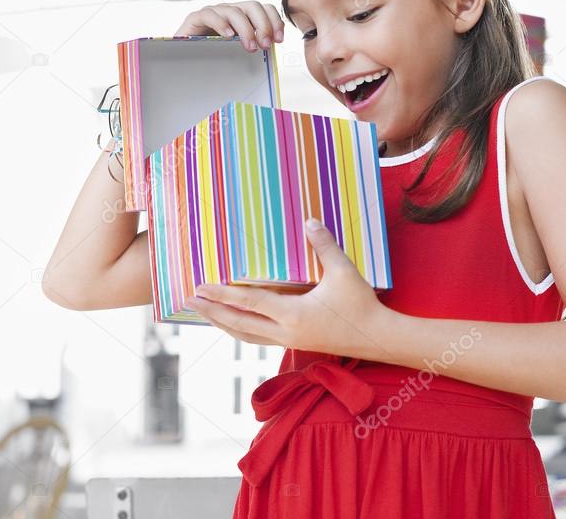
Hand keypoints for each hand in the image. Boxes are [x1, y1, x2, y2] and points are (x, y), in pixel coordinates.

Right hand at [174, 0, 284, 52]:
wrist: (184, 62)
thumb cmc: (213, 58)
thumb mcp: (239, 52)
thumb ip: (254, 46)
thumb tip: (274, 49)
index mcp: (243, 17)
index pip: (264, 8)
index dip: (274, 21)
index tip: (279, 40)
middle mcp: (230, 11)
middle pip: (252, 6)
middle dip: (263, 25)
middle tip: (265, 45)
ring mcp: (213, 13)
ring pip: (234, 11)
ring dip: (246, 29)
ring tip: (249, 47)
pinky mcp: (195, 18)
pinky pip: (209, 14)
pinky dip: (221, 23)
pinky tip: (228, 36)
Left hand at [183, 220, 392, 360]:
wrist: (376, 339)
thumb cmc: (360, 305)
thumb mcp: (344, 272)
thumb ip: (324, 246)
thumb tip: (308, 221)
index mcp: (292, 315)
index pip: (249, 303)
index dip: (223, 294)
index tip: (201, 287)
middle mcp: (284, 332)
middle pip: (238, 323)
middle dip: (212, 311)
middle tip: (189, 300)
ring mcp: (288, 341)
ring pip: (245, 335)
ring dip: (222, 323)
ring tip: (204, 312)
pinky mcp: (295, 343)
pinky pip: (257, 337)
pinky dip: (240, 329)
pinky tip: (236, 323)